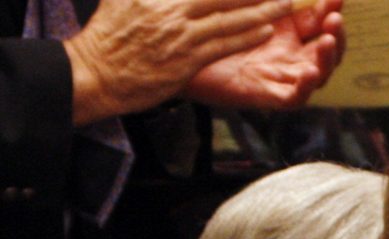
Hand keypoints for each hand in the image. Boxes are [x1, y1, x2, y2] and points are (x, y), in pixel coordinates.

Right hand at [66, 0, 295, 124]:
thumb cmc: (109, 38)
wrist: (97, 74)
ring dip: (261, 10)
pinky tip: (266, 30)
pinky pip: (223, 44)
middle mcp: (171, 9)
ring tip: (285, 3)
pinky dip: (246, 35)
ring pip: (228, 17)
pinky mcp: (187, 60)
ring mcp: (180, 34)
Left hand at [186, 0, 344, 108]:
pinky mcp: (266, 96)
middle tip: (336, 19)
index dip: (331, 10)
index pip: (320, 23)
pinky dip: (305, 87)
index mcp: (287, 33)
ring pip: (318, 75)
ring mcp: (279, 77)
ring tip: (328, 41)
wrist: (178, 50)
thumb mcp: (249, 3)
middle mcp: (288, 57)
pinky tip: (310, 72)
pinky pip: (294, 98)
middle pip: (327, 51)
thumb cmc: (210, 23)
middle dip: (336, 35)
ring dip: (328, 59)